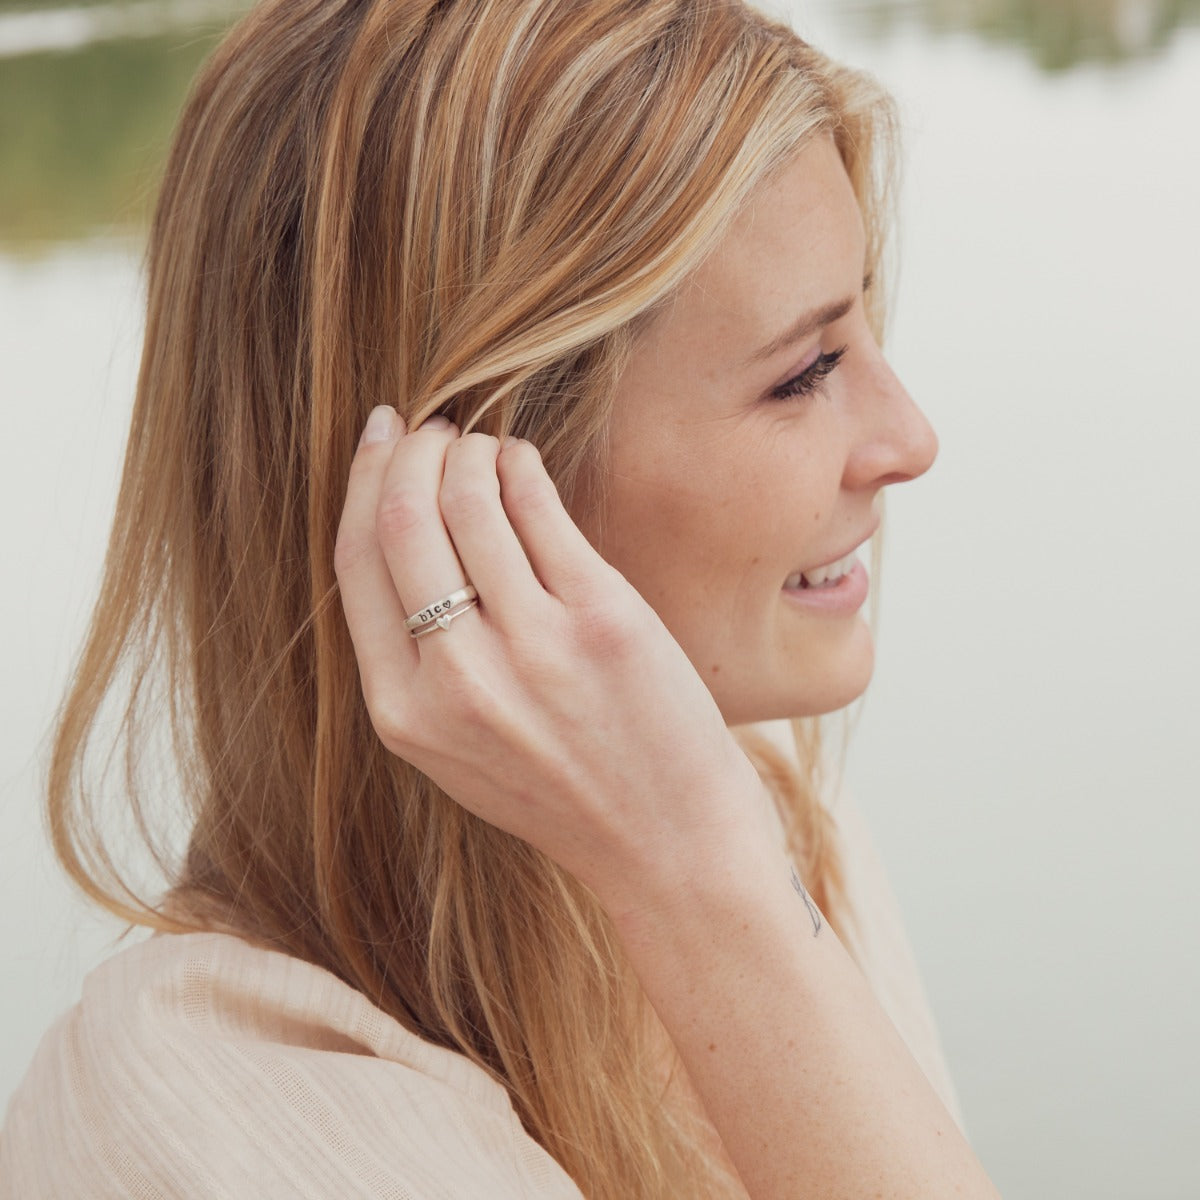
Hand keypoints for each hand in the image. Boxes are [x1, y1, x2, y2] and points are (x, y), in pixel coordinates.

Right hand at [333, 408, 769, 906]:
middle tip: (433, 430)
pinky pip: (539, 506)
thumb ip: (415, 660)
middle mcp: (455, 680)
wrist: (665, 843)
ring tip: (481, 446)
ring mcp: (530, 647)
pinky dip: (521, 466)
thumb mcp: (455, 750)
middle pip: (402, 519)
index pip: (354, 562)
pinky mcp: (601, 619)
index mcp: (402, 714)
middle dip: (412, 451)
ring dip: (469, 450)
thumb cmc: (561, 790)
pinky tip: (523, 463)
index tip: (379, 439)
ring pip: (468, 498)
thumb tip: (401, 524)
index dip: (363, 482)